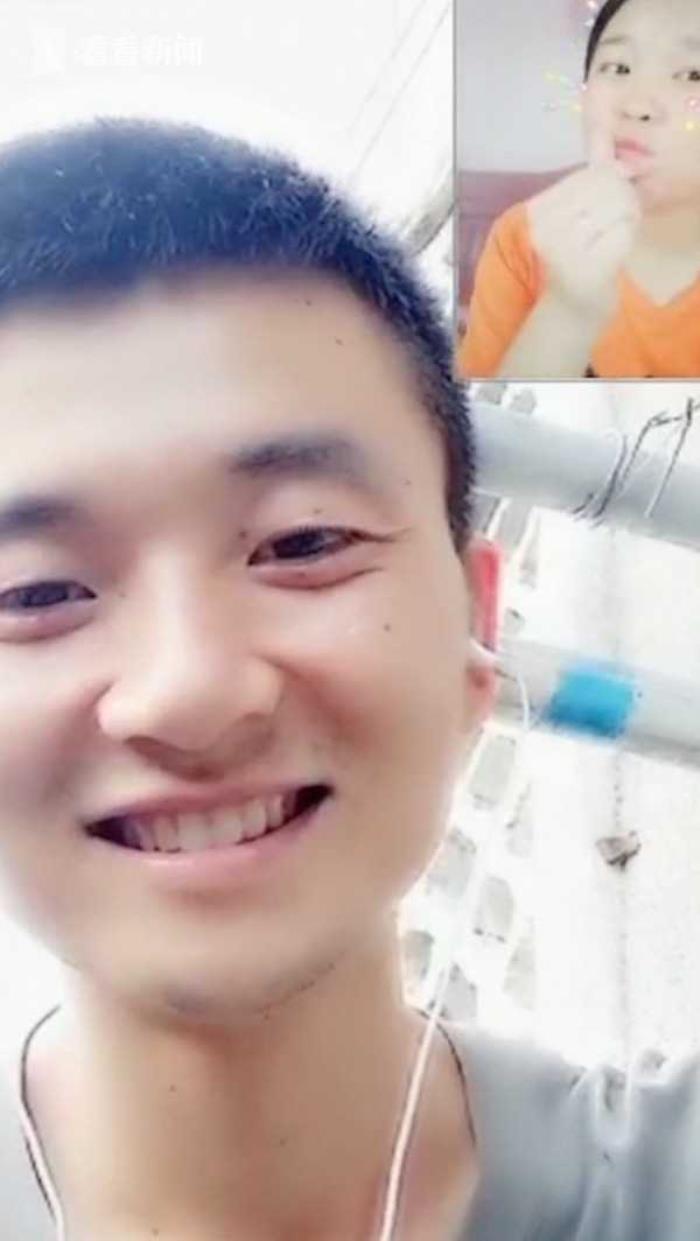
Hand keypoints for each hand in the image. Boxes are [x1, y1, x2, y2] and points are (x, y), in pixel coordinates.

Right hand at [527, 129, 641, 318]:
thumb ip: (590, 171)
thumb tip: (603, 126)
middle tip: (618, 217)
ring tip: (616, 231)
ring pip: (618, 205)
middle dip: (622, 197)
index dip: (610, 180)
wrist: (573, 305)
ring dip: (628, 215)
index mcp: (537, 211)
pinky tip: (618, 247)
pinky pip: (624, 231)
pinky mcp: (588, 268)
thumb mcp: (578, 208)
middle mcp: (546, 229)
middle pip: (605, 186)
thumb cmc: (577, 253)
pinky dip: (629, 235)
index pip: (588, 175)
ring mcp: (566, 250)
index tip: (607, 203)